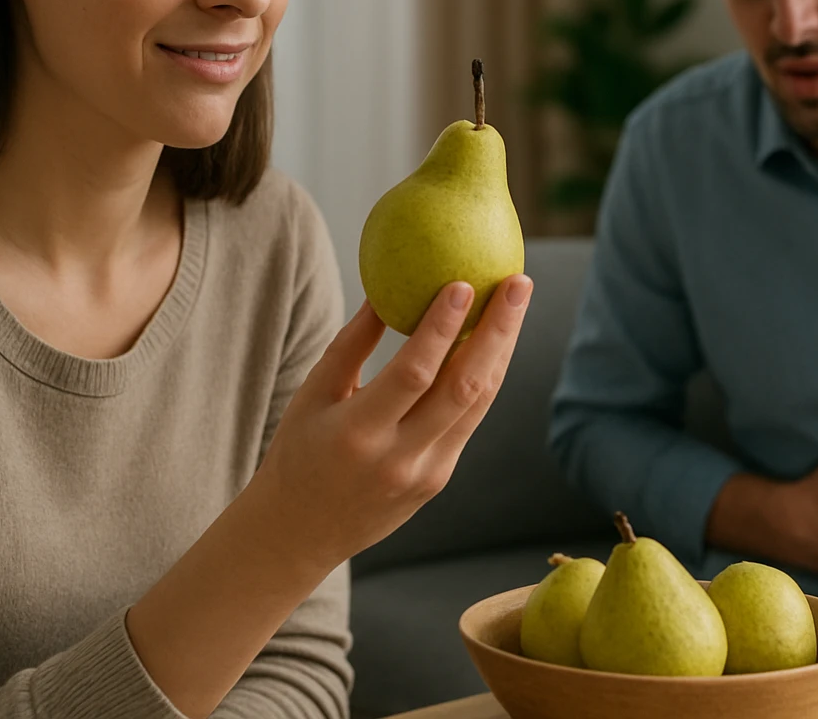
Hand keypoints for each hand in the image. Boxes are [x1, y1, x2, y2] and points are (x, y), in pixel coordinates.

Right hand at [252, 275, 532, 571]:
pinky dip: (486, 375)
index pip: (413, 374)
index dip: (442, 328)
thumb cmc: (299, 453)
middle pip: (465, 387)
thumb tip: (384, 289)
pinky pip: (470, 419)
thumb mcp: (311, 396)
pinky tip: (495, 340)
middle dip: (499, 331)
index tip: (463, 283)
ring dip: (503, 349)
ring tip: (517, 301)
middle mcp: (399, 458)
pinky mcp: (440, 479)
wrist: (301, 534)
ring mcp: (426, 473)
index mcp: (358, 434)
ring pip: (478, 403)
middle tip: (519, 283)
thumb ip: (351, 345)